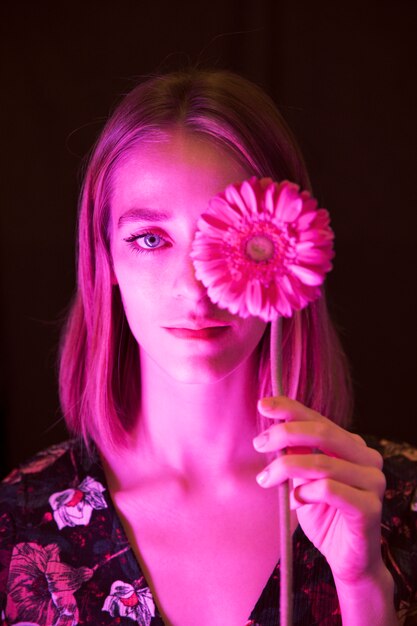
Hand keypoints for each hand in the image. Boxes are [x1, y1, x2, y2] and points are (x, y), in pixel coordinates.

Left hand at [254, 396, 385, 584]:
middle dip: (285, 434)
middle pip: (322, 432)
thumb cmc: (324, 515)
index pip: (319, 418)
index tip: (263, 405)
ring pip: (322, 462)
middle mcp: (367, 459)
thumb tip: (273, 432)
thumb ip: (296, 455)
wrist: (347, 560)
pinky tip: (295, 501)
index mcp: (352, 446)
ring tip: (266, 479)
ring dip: (286, 468)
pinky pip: (330, 490)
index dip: (290, 409)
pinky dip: (305, 492)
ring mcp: (372, 483)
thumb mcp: (304, 480)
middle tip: (259, 444)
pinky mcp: (370, 508)